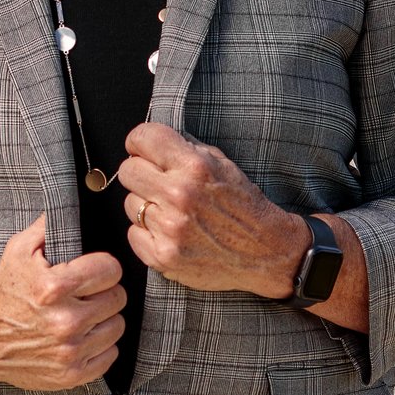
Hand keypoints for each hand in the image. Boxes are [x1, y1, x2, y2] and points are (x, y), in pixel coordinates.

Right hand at [0, 214, 125, 390]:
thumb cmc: (3, 291)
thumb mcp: (18, 249)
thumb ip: (49, 225)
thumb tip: (74, 206)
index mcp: (53, 287)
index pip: (110, 269)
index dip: (103, 266)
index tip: (94, 269)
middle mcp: (65, 321)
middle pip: (118, 297)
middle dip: (104, 290)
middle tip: (87, 291)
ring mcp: (69, 351)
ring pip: (117, 325)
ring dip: (104, 317)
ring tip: (85, 312)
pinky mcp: (71, 375)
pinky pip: (110, 354)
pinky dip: (101, 344)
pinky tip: (83, 334)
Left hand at [118, 123, 308, 299]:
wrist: (266, 252)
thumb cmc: (244, 206)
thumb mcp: (222, 163)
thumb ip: (186, 148)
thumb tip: (152, 140)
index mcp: (195, 166)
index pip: (142, 138)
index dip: (139, 142)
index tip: (142, 148)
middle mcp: (180, 195)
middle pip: (128, 170)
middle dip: (141, 172)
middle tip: (158, 181)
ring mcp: (170, 228)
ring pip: (130, 203)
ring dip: (146, 205)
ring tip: (171, 210)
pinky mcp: (164, 257)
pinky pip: (133, 234)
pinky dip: (146, 233)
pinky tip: (168, 231)